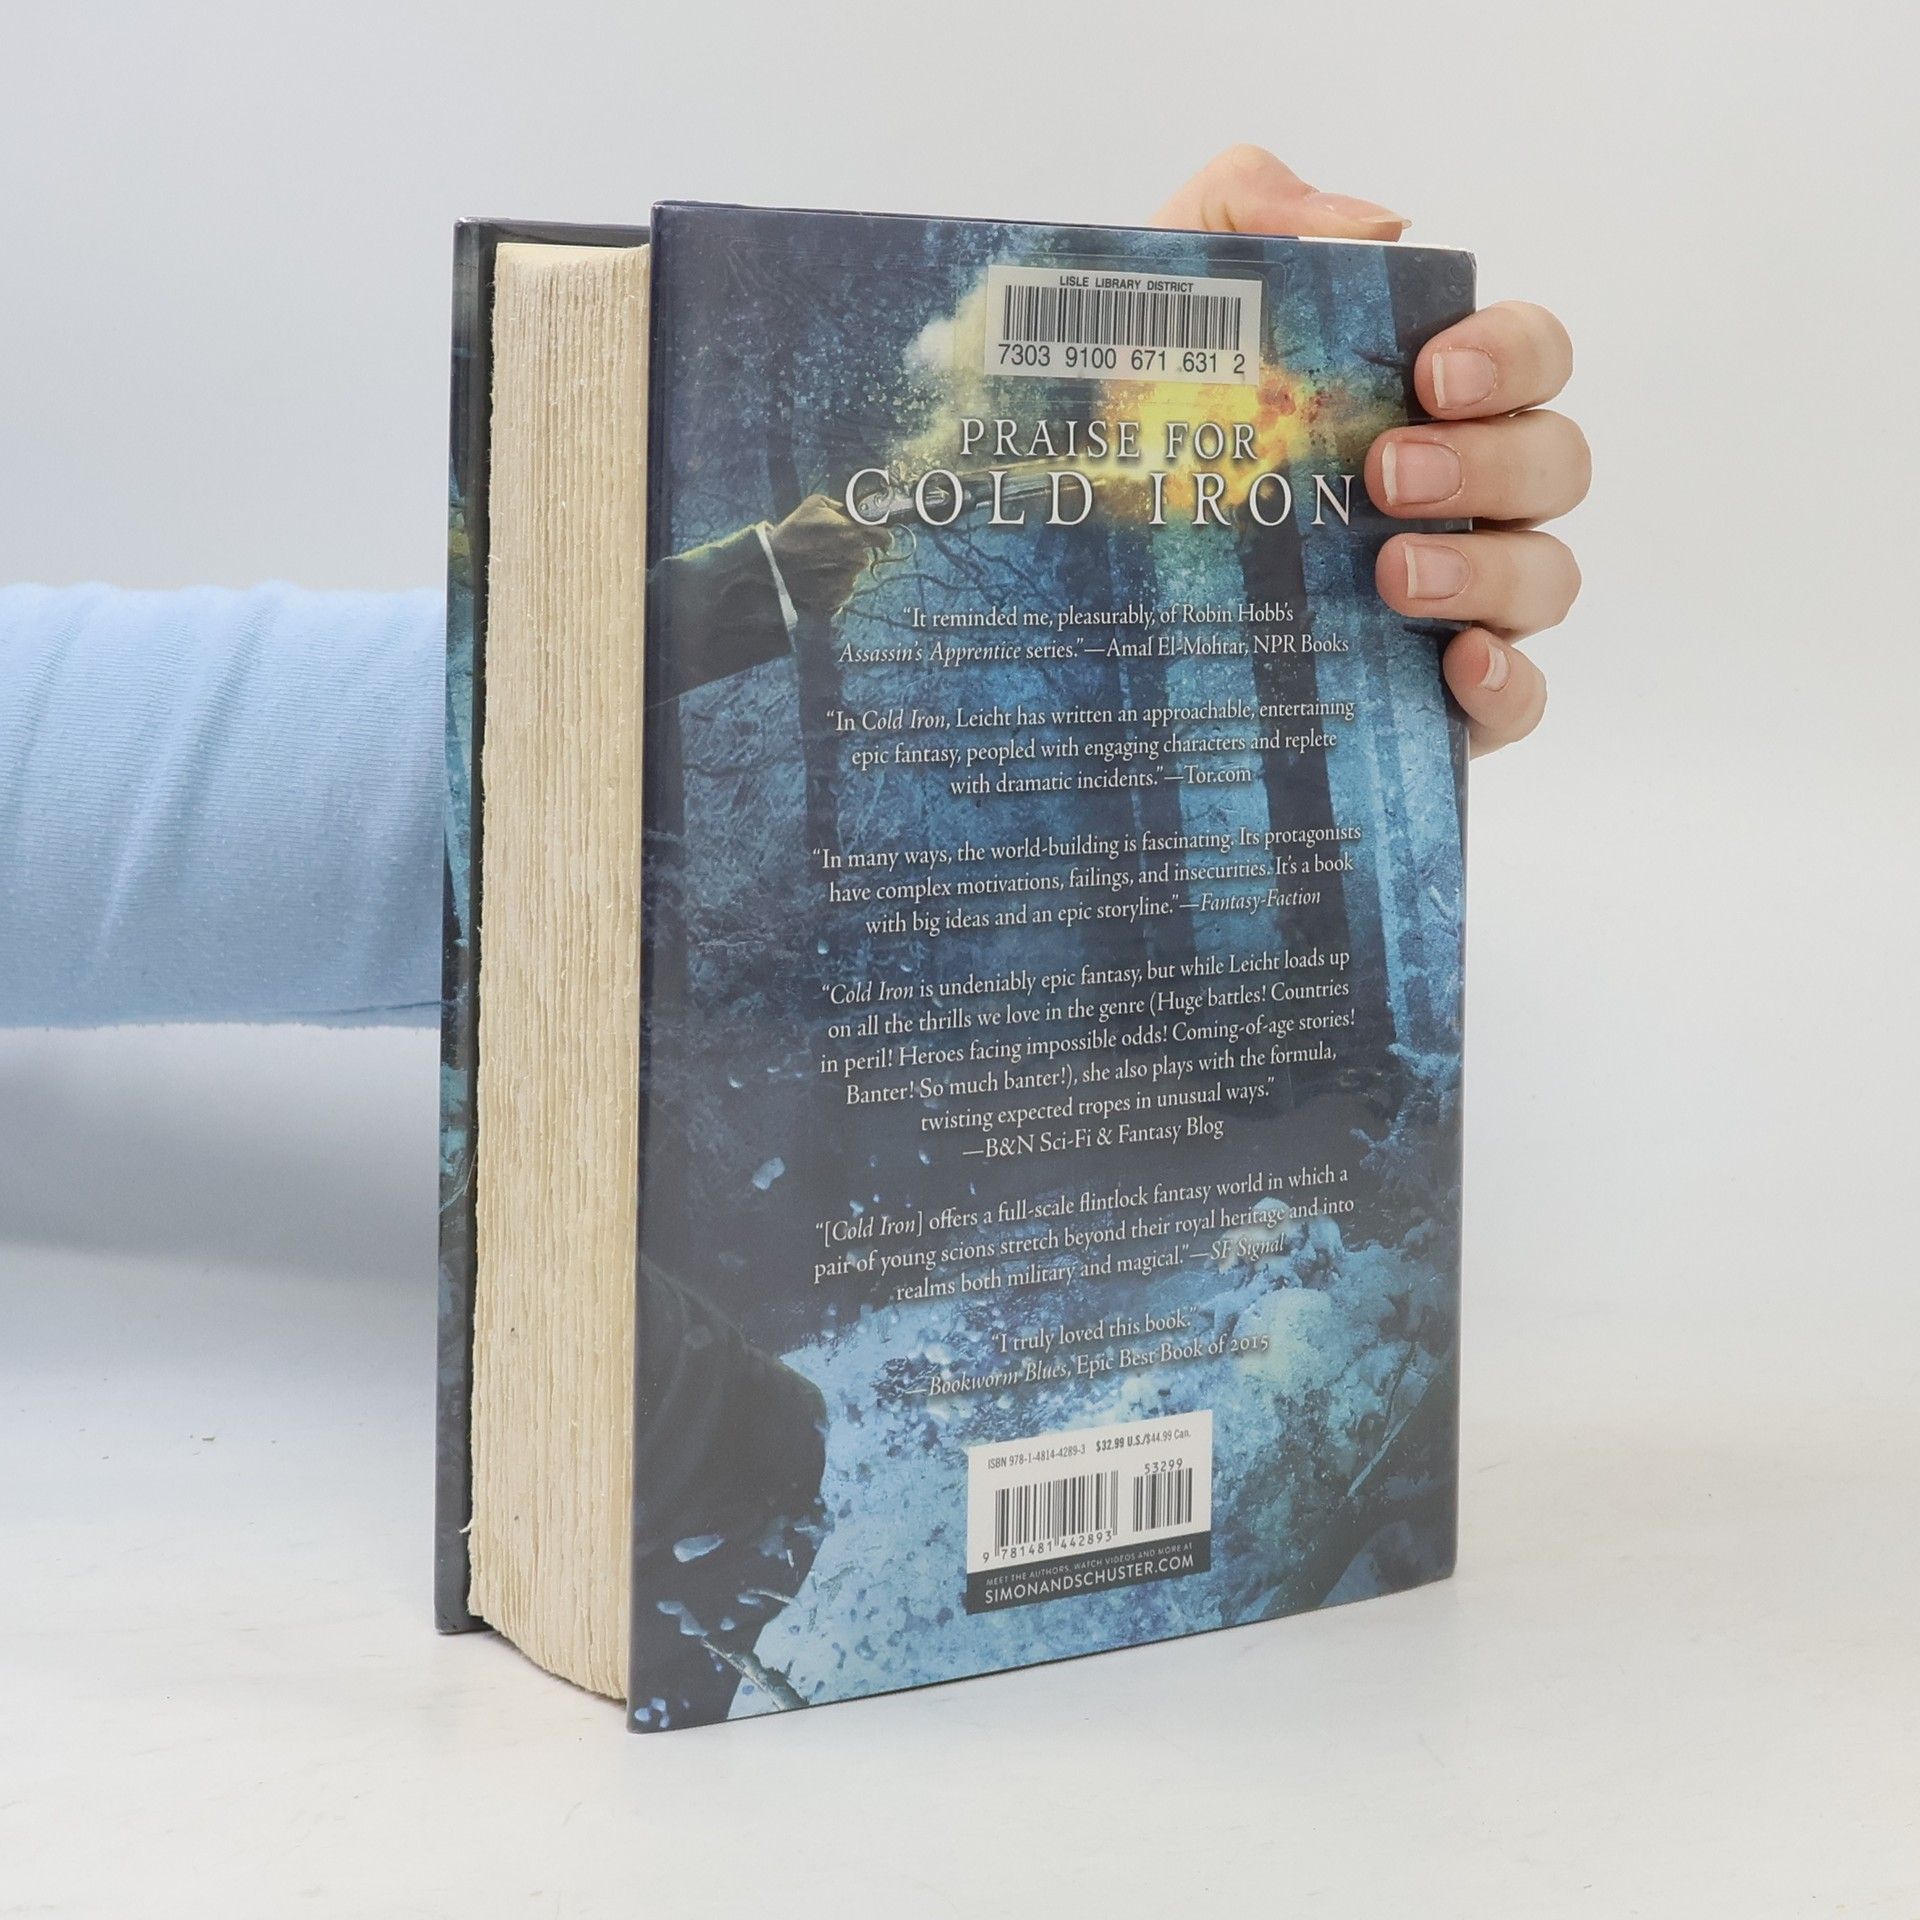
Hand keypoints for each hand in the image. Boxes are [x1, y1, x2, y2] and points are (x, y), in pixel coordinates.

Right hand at [766, 494, 888, 618]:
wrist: (772, 561)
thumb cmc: (794, 529)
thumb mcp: (816, 503)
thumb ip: (842, 506)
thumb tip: (855, 511)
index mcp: (855, 534)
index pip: (884, 537)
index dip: (881, 536)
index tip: (875, 537)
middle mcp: (856, 559)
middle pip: (864, 555)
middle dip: (852, 551)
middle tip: (830, 549)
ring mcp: (847, 581)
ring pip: (853, 573)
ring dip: (843, 569)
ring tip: (820, 564)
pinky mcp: (836, 598)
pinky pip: (844, 591)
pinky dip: (835, 586)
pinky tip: (818, 578)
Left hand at [1155, 146, 1587, 755]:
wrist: (1044, 557)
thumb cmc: (1126, 426)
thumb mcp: (1154, 298)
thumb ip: (1245, 212)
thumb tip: (1378, 228)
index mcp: (1420, 401)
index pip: (1530, 357)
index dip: (1512, 356)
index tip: (1433, 375)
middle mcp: (1459, 497)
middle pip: (1555, 464)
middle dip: (1491, 463)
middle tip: (1386, 476)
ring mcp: (1454, 602)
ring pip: (1548, 578)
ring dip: (1488, 572)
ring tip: (1391, 577)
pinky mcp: (1429, 702)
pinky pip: (1519, 701)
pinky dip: (1510, 684)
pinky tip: (1456, 667)